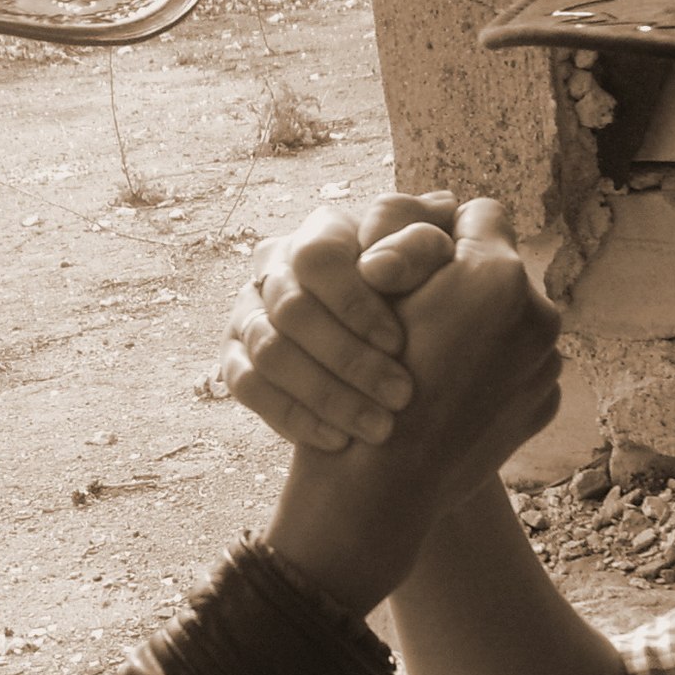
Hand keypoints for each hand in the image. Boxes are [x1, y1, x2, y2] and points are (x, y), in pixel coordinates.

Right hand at [222, 193, 460, 449]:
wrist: (402, 348)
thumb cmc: (425, 294)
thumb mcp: (437, 262)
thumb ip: (420, 246)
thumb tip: (378, 268)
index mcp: (322, 233)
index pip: (318, 258)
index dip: (354, 302)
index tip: (398, 344)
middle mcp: (275, 267)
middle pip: (292, 310)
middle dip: (349, 359)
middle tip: (400, 397)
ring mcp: (250, 314)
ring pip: (269, 352)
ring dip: (326, 395)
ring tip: (378, 428)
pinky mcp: (237, 359)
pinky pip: (247, 387)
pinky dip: (293, 416)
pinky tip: (337, 440)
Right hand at [264, 200, 562, 611]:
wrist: (381, 487)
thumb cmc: (359, 381)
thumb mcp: (374, 291)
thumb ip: (415, 246)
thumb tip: (444, 217)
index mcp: (497, 275)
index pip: (480, 213)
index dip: (441, 231)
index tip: (415, 258)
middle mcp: (538, 315)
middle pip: (500, 270)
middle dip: (465, 284)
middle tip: (420, 311)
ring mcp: (548, 365)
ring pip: (512, 320)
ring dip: (480, 328)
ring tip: (432, 356)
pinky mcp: (544, 406)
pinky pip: (520, 368)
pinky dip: (491, 374)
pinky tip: (450, 393)